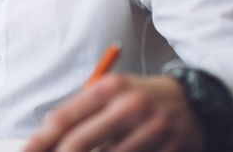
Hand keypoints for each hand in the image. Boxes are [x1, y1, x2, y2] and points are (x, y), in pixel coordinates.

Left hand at [24, 74, 204, 151]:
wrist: (190, 101)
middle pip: (81, 141)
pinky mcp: (172, 147)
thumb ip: (82, 112)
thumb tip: (47, 140)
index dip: (42, 139)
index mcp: (109, 87)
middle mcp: (130, 105)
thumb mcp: (110, 92)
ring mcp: (153, 128)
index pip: (65, 116)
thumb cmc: (138, 98)